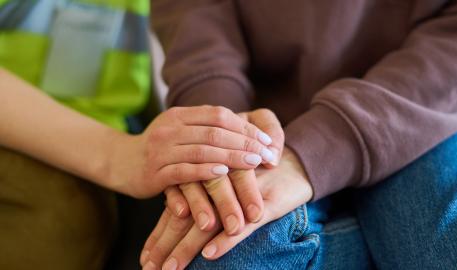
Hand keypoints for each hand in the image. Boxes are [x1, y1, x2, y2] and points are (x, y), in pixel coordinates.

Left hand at [140, 147, 312, 269]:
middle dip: (166, 246)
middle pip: (186, 218)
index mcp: (206, 180)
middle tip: (150, 269)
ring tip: (172, 269)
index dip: (160, 235)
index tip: (146, 258)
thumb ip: (204, 192)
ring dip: (188, 247)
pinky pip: (243, 223)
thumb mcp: (230, 182)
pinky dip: (227, 238)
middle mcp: (218, 184)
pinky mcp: (264, 203)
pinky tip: (210, 253)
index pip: (178, 210)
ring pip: (209, 223)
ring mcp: (240, 193)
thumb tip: (177, 212)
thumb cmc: (260, 173)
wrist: (297, 162)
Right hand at [160, 109, 284, 235]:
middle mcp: (170, 129)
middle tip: (268, 154)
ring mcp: (161, 150)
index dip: (246, 126)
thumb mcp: (180, 129)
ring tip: (255, 163)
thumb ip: (206, 126)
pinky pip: (184, 170)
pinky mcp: (155, 173)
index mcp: (179, 115)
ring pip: (202, 150)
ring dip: (232, 156)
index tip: (267, 140)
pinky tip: (224, 172)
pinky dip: (205, 170)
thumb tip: (248, 130)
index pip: (219, 115)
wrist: (121, 163)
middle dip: (245, 142)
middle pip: (214, 132)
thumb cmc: (161, 148)